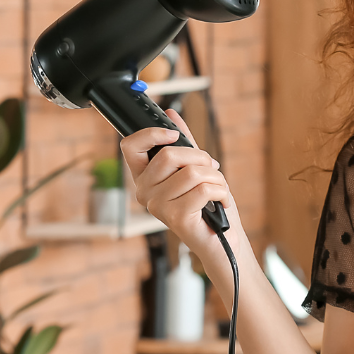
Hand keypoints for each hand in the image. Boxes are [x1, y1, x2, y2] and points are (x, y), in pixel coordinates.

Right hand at [119, 109, 245, 259]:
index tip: (173, 134)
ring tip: (218, 189)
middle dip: (200, 157)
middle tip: (211, 169)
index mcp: (145, 179)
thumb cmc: (208, 206)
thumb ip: (183, 142)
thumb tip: (171, 114)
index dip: (151, 134)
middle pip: (169, 155)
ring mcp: (158, 207)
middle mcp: (145, 193)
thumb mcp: (195, 168)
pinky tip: (221, 202)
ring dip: (216, 177)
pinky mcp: (176, 217)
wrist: (222, 240)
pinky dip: (221, 191)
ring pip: (192, 172)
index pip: (130, 146)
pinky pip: (204, 188)